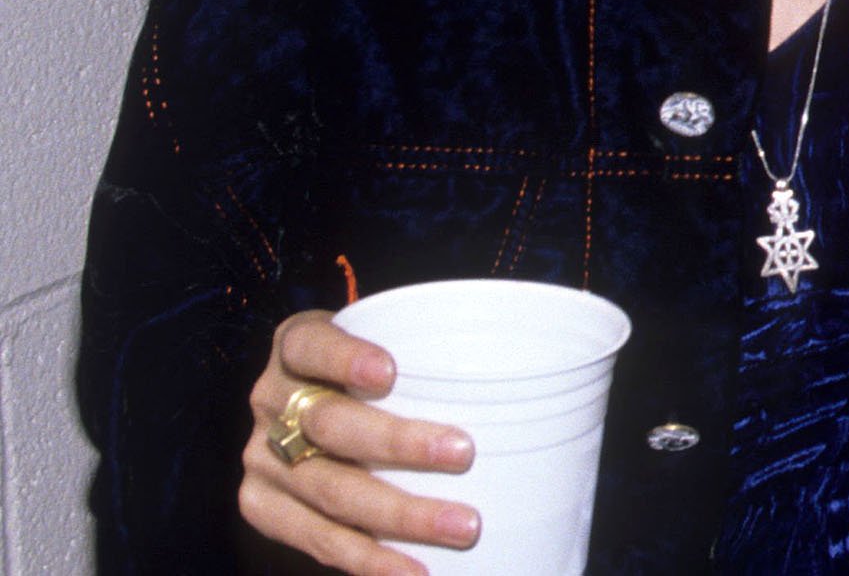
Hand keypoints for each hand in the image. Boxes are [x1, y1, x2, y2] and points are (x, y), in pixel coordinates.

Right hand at [239, 310, 480, 574]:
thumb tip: (544, 362)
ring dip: (399, 515)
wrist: (306, 402)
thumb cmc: (371, 366)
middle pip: (330, 425)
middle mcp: (271, 401)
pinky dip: (367, 558)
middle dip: (398, 443)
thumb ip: (427, 350)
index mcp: (295, 346)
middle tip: (464, 455)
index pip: (311, 345)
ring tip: (461, 527)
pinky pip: (316, 539)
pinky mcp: (262, 506)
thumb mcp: (386, 338)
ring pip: (329, 491)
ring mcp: (261, 458)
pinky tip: (411, 570)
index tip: (390, 371)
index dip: (344, 358)